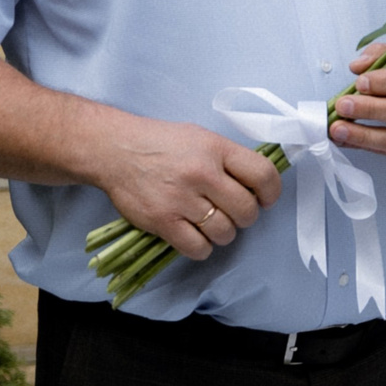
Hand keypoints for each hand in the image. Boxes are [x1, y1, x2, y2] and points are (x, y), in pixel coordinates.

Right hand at [82, 114, 279, 259]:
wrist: (115, 150)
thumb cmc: (161, 143)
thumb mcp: (202, 138)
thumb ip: (229, 158)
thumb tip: (257, 184)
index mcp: (217, 149)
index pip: (263, 175)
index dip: (271, 193)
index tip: (264, 199)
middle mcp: (203, 174)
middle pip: (246, 210)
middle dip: (245, 217)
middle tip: (233, 213)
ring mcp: (182, 199)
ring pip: (224, 232)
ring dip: (223, 233)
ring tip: (212, 224)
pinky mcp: (162, 221)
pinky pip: (197, 248)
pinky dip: (201, 248)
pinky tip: (195, 237)